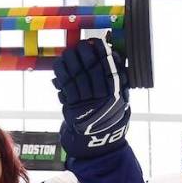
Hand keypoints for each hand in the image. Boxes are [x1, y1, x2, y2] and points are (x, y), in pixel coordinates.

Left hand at [53, 38, 129, 158]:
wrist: (98, 141)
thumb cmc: (109, 115)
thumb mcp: (122, 99)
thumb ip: (119, 79)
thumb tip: (115, 55)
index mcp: (116, 93)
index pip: (109, 66)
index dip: (102, 52)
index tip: (98, 41)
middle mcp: (103, 97)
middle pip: (92, 68)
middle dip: (86, 53)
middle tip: (81, 44)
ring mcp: (87, 101)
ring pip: (77, 74)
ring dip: (71, 60)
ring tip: (69, 52)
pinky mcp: (74, 106)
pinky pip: (66, 84)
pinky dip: (61, 72)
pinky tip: (60, 63)